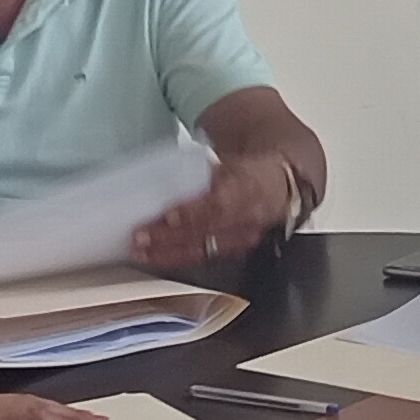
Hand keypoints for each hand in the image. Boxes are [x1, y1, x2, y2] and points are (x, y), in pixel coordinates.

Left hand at [132, 153, 303, 269]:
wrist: (280, 187)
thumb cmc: (248, 171)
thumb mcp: (229, 161)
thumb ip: (200, 170)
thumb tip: (161, 176)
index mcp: (247, 187)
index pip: (219, 204)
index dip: (193, 212)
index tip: (168, 215)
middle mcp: (246, 218)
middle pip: (206, 232)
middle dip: (170, 237)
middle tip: (140, 236)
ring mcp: (241, 239)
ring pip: (202, 251)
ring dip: (166, 252)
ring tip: (140, 251)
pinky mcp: (234, 251)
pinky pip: (202, 257)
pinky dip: (174, 258)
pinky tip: (153, 256)